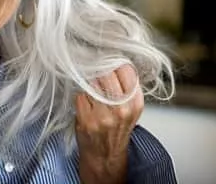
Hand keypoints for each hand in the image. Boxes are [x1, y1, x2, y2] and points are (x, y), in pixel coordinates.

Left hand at [75, 64, 143, 183]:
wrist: (105, 156)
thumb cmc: (116, 129)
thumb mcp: (130, 108)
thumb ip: (126, 86)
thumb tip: (115, 59)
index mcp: (135, 103)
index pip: (126, 69)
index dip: (115, 63)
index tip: (109, 63)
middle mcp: (122, 109)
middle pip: (107, 72)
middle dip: (100, 71)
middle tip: (98, 76)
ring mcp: (104, 115)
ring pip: (92, 81)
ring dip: (89, 84)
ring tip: (93, 93)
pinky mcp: (87, 120)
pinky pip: (80, 94)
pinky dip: (80, 97)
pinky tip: (86, 106)